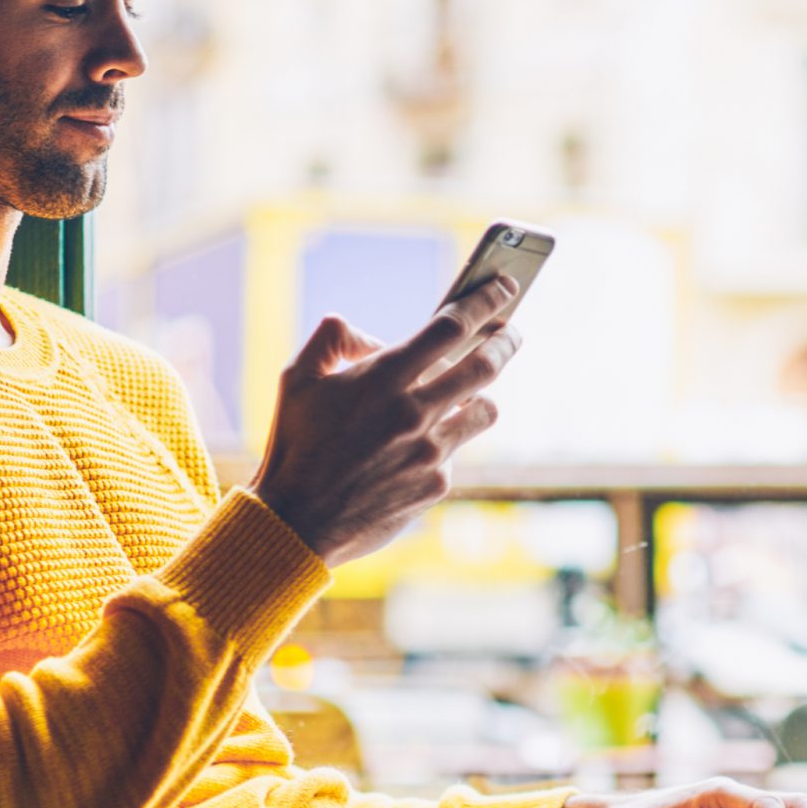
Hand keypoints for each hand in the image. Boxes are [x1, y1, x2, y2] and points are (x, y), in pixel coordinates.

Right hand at [248, 276, 521, 567]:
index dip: (484, 301)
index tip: (504, 286)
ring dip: (481, 395)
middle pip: (485, 365)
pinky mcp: (437, 484)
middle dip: (506, 341)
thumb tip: (373, 338)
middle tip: (511, 333)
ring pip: (485, 410)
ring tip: (470, 391)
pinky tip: (423, 446)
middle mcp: (414, 411)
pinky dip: (446, 441)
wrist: (297, 521)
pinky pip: (457, 451)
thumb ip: (333, 339)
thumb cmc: (295, 445)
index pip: (451, 327)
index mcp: (383, 377)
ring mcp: (430, 450)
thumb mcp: (296, 377)